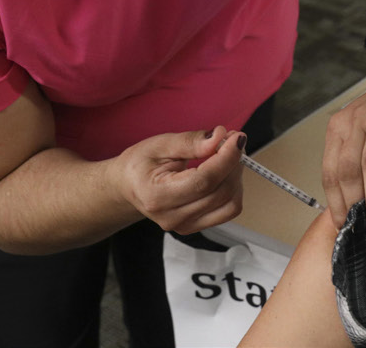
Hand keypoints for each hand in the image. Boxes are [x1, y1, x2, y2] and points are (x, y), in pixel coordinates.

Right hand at [113, 126, 246, 233]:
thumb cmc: (140, 164)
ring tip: (227, 155)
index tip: (236, 137)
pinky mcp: (197, 226)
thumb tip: (220, 138)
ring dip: (236, 176)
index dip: (226, 158)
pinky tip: (224, 172)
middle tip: (231, 139)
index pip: (204, 181)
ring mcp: (185, 226)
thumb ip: (190, 142)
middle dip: (233, 163)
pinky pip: (227, 210)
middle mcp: (171, 217)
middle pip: (220, 192)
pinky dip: (233, 188)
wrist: (129, 186)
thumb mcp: (159, 144)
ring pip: (230, 204)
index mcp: (157, 196)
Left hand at [322, 71, 365, 230]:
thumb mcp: (361, 130)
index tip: (343, 224)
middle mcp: (356, 122)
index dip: (335, 201)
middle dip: (354, 204)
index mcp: (339, 128)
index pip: (330, 170)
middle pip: (348, 169)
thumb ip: (353, 160)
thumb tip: (353, 207)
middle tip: (362, 229)